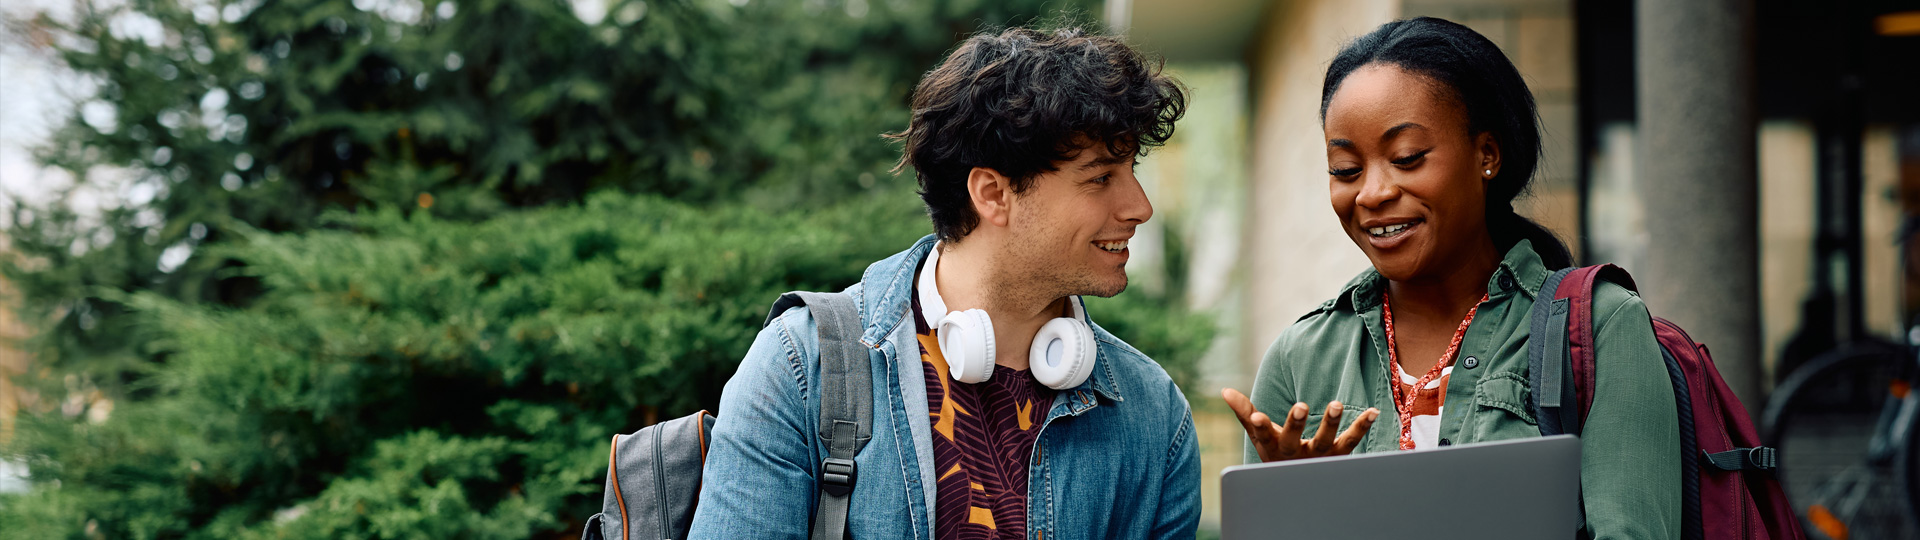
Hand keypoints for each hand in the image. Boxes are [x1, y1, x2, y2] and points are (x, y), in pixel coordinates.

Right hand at [1221, 388, 1378, 462]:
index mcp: (1272, 447)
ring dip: (1331, 424)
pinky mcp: (1338, 455)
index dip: (1259, 426)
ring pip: (1325, 442)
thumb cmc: (1277, 452)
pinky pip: (1352, 441)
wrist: (1300, 483)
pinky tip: (1372, 411)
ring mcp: (1318, 456)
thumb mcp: (1258, 436)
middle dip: (1296, 424)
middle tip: (1301, 405)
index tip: (1257, 415)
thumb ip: (1244, 412)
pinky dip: (1362, 426)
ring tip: (1336, 404)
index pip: (1262, 436)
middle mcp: (1295, 454)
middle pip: (1294, 440)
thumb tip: (1224, 390)